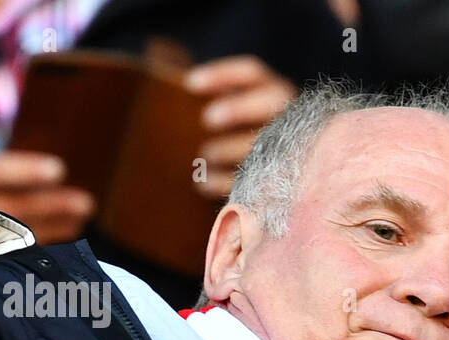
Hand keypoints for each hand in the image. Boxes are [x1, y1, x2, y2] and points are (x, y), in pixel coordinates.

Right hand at [0, 152, 94, 262]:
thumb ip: (0, 181)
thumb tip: (58, 185)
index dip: (25, 170)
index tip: (58, 169)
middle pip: (10, 207)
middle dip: (52, 206)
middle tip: (86, 203)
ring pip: (12, 237)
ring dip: (51, 230)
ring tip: (79, 221)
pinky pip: (3, 261)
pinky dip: (33, 253)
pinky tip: (58, 247)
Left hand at [186, 55, 296, 198]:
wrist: (263, 181)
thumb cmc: (232, 133)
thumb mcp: (218, 103)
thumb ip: (192, 77)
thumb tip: (158, 48)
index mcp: (271, 91)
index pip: (252, 73)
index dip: (223, 75)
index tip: (189, 83)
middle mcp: (287, 115)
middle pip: (270, 102)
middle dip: (238, 108)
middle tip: (206, 119)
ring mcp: (291, 148)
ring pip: (266, 143)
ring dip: (229, 149)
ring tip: (205, 155)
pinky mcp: (281, 181)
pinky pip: (258, 181)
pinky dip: (227, 182)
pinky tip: (202, 183)